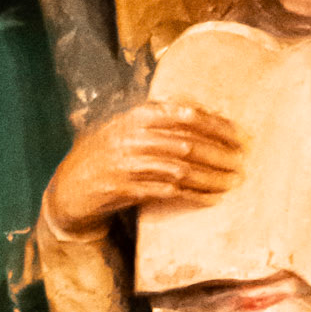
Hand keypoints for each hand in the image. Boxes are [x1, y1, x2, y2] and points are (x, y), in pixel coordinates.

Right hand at [45, 104, 240, 238]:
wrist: (69, 189)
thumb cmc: (102, 156)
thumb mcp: (124, 129)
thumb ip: (155, 121)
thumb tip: (198, 113)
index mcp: (135, 117)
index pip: (184, 115)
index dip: (215, 124)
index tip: (238, 134)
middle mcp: (132, 137)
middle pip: (187, 142)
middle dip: (219, 152)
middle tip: (241, 160)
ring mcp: (127, 164)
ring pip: (180, 169)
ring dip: (210, 176)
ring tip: (232, 181)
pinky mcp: (125, 189)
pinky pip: (167, 191)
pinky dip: (192, 195)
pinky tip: (210, 198)